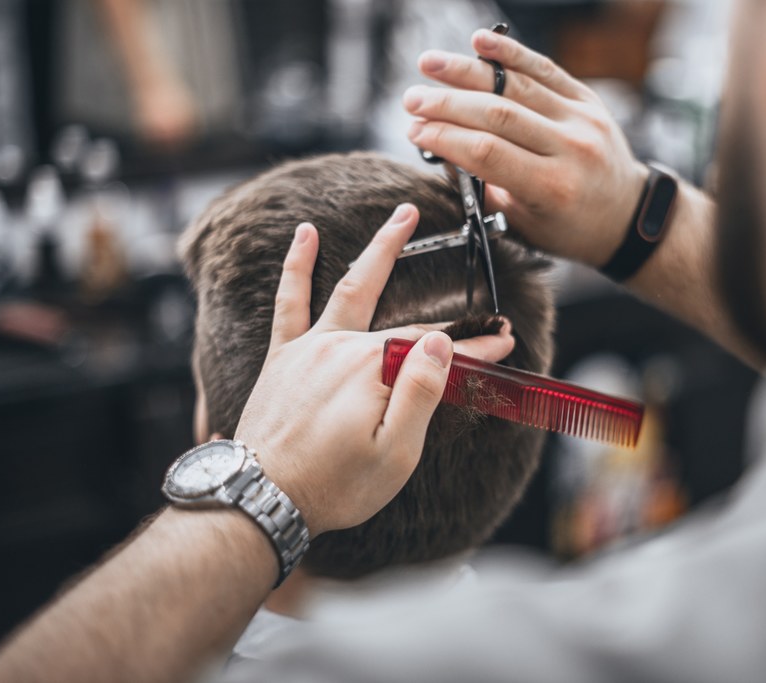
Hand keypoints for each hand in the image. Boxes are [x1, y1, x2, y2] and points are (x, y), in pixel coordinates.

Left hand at [234, 204, 514, 537]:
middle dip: (451, 316)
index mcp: (373, 370)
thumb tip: (442, 343)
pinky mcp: (285, 356)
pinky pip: (290, 301)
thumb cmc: (332, 485)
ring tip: (403, 217)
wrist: (262, 499)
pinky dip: (297, 266)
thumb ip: (420, 392)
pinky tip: (305, 234)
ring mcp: (311, 347)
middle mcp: (342, 348)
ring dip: (380, 249)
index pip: (438, 350)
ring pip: (351, 287)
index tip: (503, 342)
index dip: (476, 346)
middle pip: (407, 323)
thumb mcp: (394, 453)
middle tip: (479, 292)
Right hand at [404, 29, 646, 267]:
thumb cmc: (568, 226)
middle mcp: (570, 149)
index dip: (445, 138)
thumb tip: (441, 148)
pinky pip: (544, 69)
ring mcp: (582, 119)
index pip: (487, 153)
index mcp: (552, 188)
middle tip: (412, 100)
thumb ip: (484, 186)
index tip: (414, 131)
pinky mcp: (587, 99)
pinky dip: (510, 52)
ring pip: (516, 85)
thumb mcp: (522, 221)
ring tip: (429, 65)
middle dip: (446, 104)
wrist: (625, 215)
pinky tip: (479, 41)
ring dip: (466, 72)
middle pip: (497, 115)